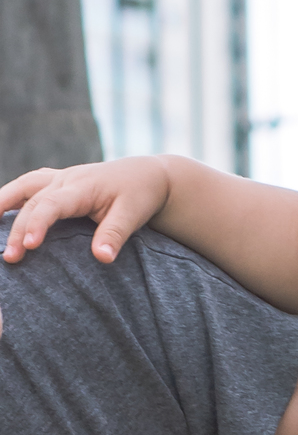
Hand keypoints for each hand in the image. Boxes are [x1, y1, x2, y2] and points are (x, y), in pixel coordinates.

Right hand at [0, 156, 169, 263]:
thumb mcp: (132, 215)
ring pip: (22, 187)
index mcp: (81, 187)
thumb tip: (103, 259)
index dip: (37, 224)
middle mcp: (64, 179)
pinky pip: (27, 187)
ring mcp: (58, 178)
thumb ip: (115, 235)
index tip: (28, 247)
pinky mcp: (57, 183)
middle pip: (31, 202)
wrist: (146, 175)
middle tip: (9, 259)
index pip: (52, 205)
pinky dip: (11, 198)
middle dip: (16, 229)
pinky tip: (1, 213)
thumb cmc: (139, 195)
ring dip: (2, 203)